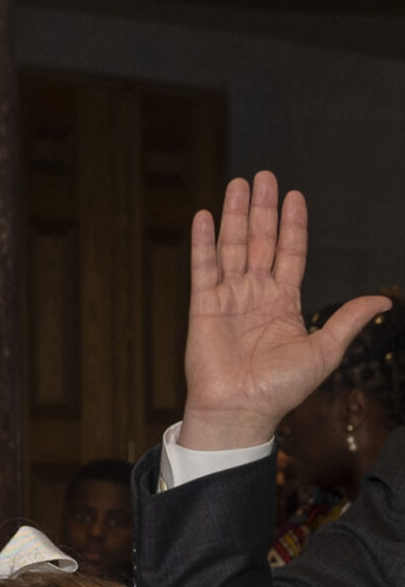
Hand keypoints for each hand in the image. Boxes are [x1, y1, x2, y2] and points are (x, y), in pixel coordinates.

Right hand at [179, 173, 389, 452]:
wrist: (241, 410)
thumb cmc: (281, 388)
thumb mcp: (325, 350)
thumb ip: (347, 319)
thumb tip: (383, 300)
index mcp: (284, 303)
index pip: (290, 253)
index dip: (293, 225)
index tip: (294, 196)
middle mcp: (256, 294)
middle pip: (259, 241)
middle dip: (261, 209)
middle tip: (263, 177)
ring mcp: (228, 298)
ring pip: (232, 247)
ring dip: (234, 216)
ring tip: (238, 184)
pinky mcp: (203, 307)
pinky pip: (203, 268)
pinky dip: (203, 242)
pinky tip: (205, 217)